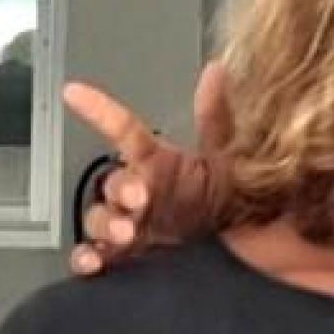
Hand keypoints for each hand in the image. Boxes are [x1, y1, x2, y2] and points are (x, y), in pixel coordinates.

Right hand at [63, 61, 230, 274]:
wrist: (257, 247)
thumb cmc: (236, 198)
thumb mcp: (229, 154)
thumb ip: (218, 116)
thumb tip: (217, 73)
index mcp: (159, 164)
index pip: (124, 131)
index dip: (99, 110)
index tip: (76, 93)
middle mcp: (141, 193)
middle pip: (111, 183)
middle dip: (119, 187)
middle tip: (139, 195)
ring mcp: (134, 225)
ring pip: (98, 218)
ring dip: (104, 223)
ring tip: (125, 231)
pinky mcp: (131, 258)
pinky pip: (97, 256)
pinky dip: (88, 258)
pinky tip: (92, 260)